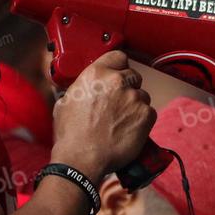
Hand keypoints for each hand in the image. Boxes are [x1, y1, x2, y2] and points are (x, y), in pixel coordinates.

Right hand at [50, 50, 155, 179]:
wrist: (82, 158)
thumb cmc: (71, 134)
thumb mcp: (65, 101)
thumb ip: (80, 87)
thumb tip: (83, 87)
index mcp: (96, 73)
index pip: (118, 56)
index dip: (118, 65)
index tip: (118, 73)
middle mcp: (117, 81)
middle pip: (132, 75)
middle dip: (127, 87)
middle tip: (118, 103)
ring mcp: (134, 98)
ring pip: (142, 95)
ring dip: (135, 104)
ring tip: (122, 121)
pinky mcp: (146, 115)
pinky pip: (149, 112)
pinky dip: (142, 120)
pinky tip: (129, 129)